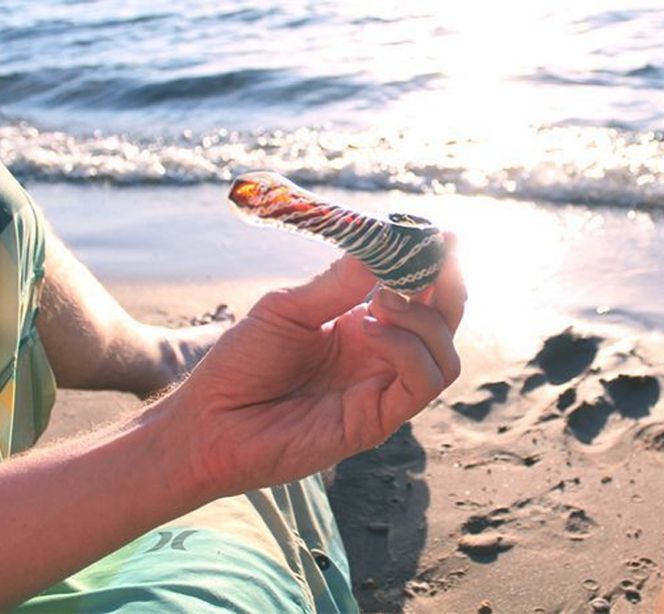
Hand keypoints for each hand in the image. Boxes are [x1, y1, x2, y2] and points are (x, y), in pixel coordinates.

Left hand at [167, 235, 464, 496]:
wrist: (208, 422)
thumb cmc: (241, 365)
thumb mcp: (288, 309)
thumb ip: (338, 283)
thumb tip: (384, 242)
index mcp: (362, 329)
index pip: (419, 298)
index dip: (435, 267)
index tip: (440, 234)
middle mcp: (380, 359)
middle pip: (444, 325)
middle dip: (448, 287)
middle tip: (437, 255)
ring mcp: (381, 391)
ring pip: (444, 356)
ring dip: (423, 319)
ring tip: (379, 302)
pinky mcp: (376, 421)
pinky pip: (420, 383)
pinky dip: (406, 349)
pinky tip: (369, 329)